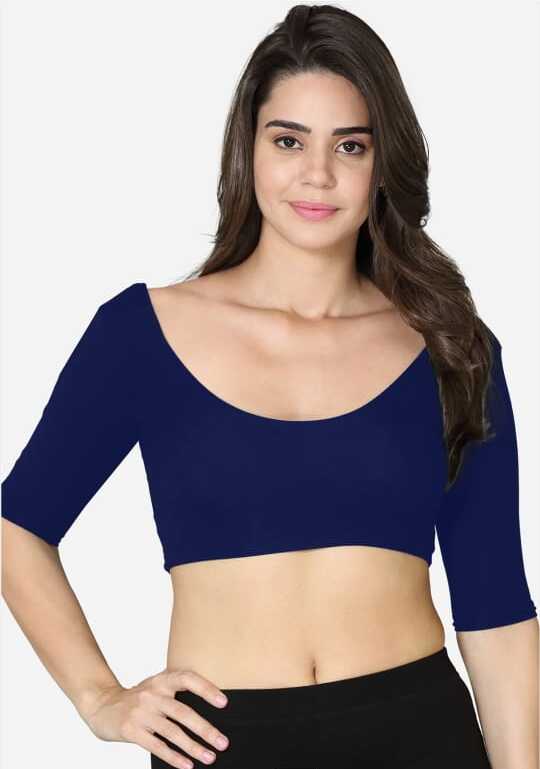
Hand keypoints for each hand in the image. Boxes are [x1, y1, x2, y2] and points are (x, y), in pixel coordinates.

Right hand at [83, 668, 230, 768]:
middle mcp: (152, 694)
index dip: (206, 689)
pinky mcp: (131, 731)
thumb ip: (175, 693)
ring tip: (210, 757)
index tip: (224, 703)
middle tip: (223, 742)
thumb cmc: (138, 698)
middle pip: (183, 712)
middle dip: (205, 729)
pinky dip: (174, 757)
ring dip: (193, 747)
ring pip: (172, 732)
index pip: (187, 679)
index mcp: (161, 680)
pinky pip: (156, 746)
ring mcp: (140, 712)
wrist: (102, 705)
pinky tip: (187, 765)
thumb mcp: (155, 687)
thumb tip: (208, 713)